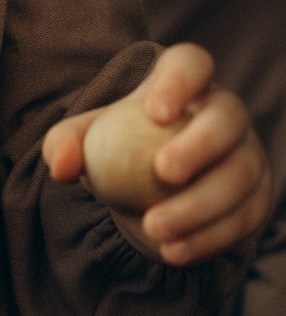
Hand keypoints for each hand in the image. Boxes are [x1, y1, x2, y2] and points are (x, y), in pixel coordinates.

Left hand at [43, 41, 270, 263]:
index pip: (191, 64)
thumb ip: (67, 145)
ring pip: (239, 176)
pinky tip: (172, 251)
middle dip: (200, 144)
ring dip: (199, 206)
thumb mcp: (87, 142)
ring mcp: (247, 155)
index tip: (155, 111)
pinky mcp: (256, 198)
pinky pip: (243, 218)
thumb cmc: (117, 151)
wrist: (148, 193)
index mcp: (183, 84)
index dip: (180, 82)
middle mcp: (224, 113)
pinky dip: (208, 239)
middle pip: (227, 119)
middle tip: (163, 172)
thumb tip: (60, 165)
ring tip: (154, 227)